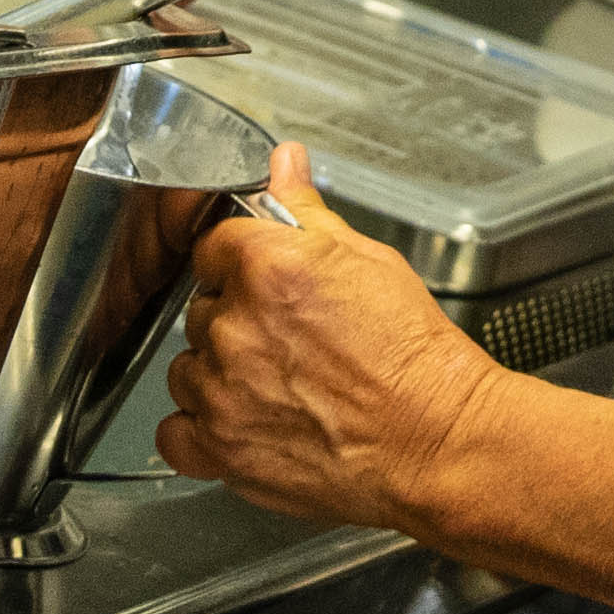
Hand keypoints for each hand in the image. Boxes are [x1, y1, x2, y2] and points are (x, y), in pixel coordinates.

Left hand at [161, 146, 507, 534]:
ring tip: (275, 385)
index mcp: (266, 267)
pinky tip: (241, 422)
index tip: (264, 282)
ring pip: (187, 369)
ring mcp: (222, 392)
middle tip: (289, 340)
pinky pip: (175, 433)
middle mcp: (235, 327)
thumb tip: (284, 164)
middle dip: (236, 319)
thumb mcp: (369, 261)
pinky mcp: (221, 449)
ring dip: (218, 374)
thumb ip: (307, 211)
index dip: (241, 262)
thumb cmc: (414, 357)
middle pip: (201, 308)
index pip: (215, 245)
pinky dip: (199, 430)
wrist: (438, 441)